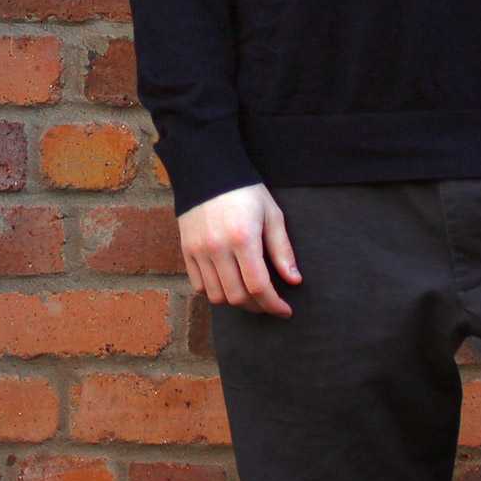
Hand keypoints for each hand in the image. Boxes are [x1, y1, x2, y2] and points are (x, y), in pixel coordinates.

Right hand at [178, 183, 301, 316]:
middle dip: (258, 306)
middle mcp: (218, 248)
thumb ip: (282, 249)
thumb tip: (294, 280)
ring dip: (236, 301)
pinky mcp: (186, 250)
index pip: (258, 286)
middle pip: (237, 297)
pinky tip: (228, 283)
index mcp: (243, 238)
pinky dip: (214, 292)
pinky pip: (198, 286)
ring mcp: (199, 250)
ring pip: (216, 296)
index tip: (285, 310)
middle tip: (269, 303)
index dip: (274, 304)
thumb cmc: (245, 191)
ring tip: (249, 295)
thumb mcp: (272, 214)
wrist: (206, 170)